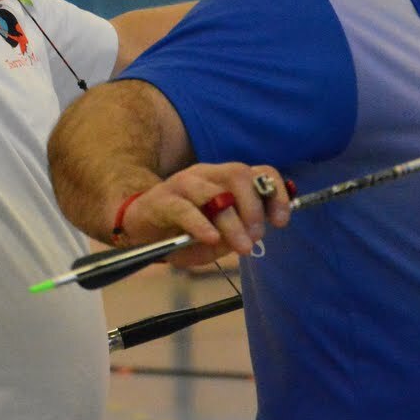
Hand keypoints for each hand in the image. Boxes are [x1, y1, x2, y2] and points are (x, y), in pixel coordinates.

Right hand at [116, 162, 291, 267]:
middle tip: (256, 236)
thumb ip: (236, 233)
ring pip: (214, 192)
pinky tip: (210, 238)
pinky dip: (201, 223)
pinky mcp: (162, 200)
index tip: (280, 221)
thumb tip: (253, 236)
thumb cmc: (183, 231)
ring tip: (240, 246)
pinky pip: (184, 208)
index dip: (276, 193)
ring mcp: (183, 184)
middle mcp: (206, 175)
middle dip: (254, 207)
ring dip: (232, 221)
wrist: (139, 226)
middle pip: (238, 176)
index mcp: (224, 179)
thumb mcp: (218, 235)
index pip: (259, 173)